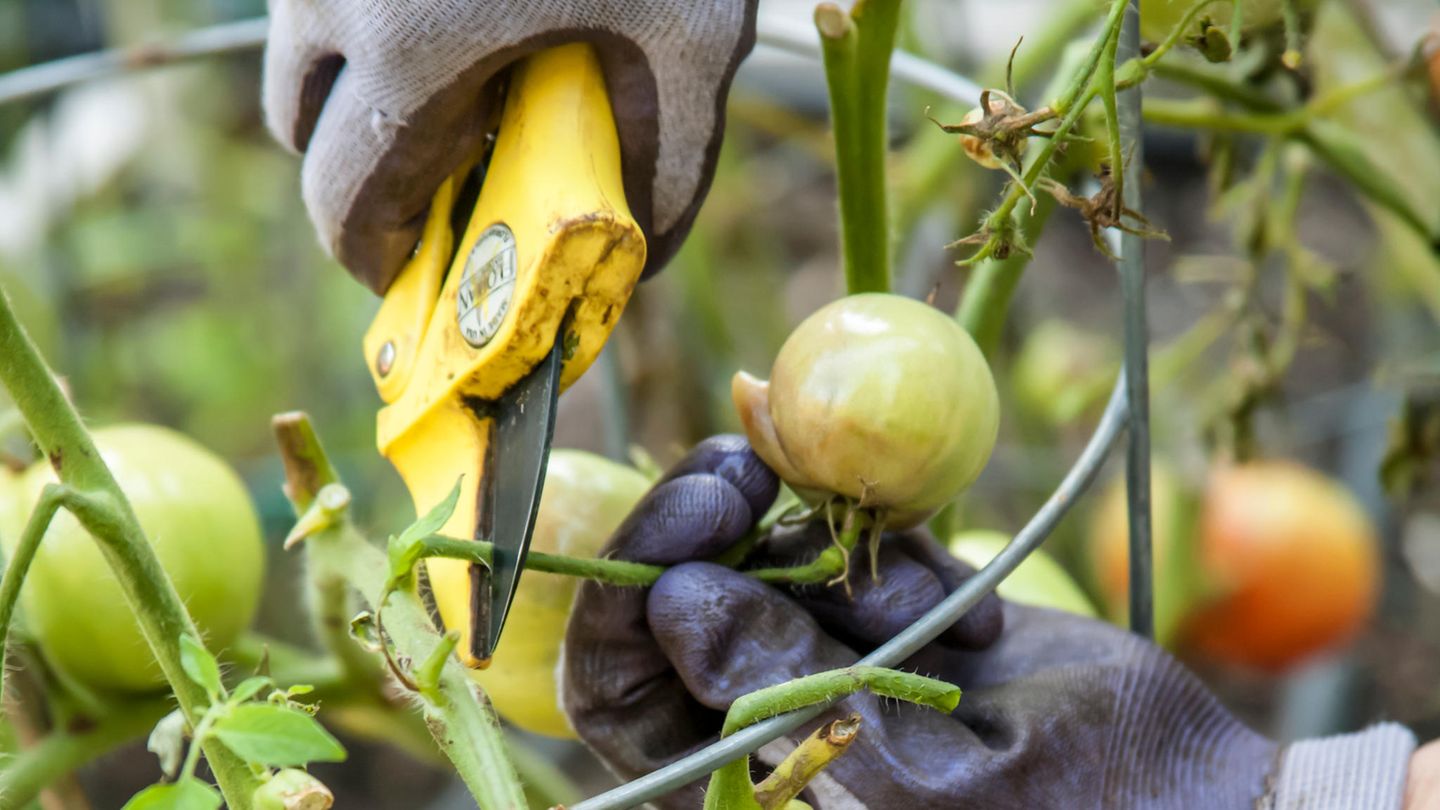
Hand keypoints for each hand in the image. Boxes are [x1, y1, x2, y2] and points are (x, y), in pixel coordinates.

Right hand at [263, 1, 756, 292]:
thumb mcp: (692, 38)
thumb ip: (668, 167)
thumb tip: (640, 262)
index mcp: (407, 51)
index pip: (345, 206)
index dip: (378, 262)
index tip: (418, 278)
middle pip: (305, 137)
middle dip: (367, 180)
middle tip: (447, 183)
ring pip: (299, 55)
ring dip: (357, 97)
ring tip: (460, 87)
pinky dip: (364, 28)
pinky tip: (457, 13)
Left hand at [562, 436, 1276, 808]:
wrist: (1195, 791)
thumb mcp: (921, 775)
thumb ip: (787, 692)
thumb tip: (673, 601)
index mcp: (744, 791)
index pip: (616, 690)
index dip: (632, 585)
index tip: (702, 509)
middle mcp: (764, 722)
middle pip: (675, 599)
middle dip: (711, 525)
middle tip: (749, 465)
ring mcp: (826, 659)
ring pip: (762, 558)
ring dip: (834, 550)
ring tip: (939, 612)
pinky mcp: (886, 615)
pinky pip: (846, 541)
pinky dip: (895, 545)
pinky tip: (970, 607)